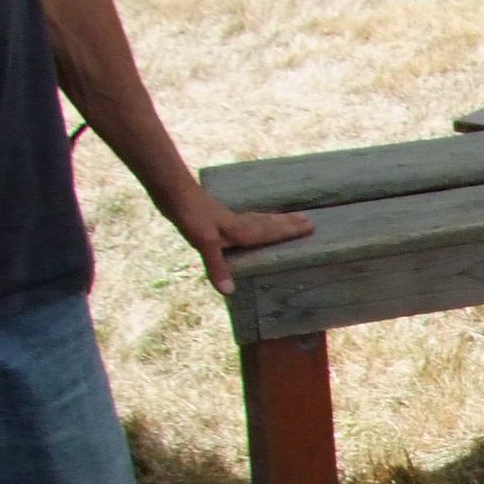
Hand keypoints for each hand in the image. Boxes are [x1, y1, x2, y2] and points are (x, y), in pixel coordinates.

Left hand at [171, 191, 311, 294]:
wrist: (173, 192)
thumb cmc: (189, 215)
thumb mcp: (203, 241)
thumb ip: (217, 266)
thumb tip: (229, 291)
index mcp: (240, 230)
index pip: (270, 232)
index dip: (289, 232)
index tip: (310, 227)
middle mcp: (238, 223)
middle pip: (268, 224)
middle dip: (288, 224)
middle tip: (309, 221)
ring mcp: (228, 219)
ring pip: (258, 220)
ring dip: (275, 221)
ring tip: (291, 218)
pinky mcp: (217, 217)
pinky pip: (245, 220)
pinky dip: (256, 220)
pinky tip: (251, 222)